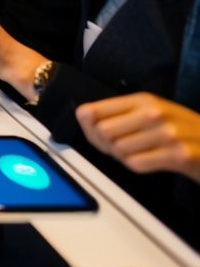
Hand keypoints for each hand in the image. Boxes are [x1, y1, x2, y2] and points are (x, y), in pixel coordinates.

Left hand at [77, 93, 199, 183]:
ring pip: (119, 150)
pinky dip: (138, 166)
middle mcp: (153, 113)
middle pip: (103, 132)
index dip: (88, 128)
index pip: (93, 111)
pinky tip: (151, 160)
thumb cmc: (181, 128)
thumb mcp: (152, 112)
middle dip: (106, 145)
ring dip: (124, 157)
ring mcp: (167, 134)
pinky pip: (137, 164)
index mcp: (142, 100)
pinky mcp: (178, 155)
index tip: (95, 134)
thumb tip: (86, 122)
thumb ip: (120, 114)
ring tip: (140, 152)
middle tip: (119, 148)